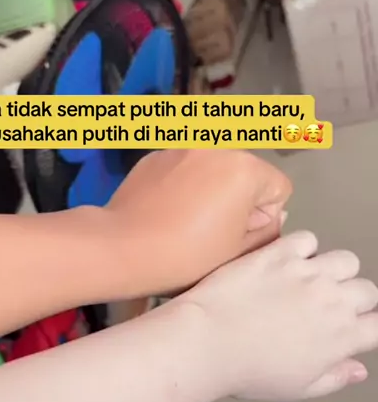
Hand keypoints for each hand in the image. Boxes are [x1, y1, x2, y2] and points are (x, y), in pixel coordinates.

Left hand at [105, 150, 291, 296]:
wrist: (123, 247)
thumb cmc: (187, 254)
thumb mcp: (238, 252)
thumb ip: (266, 232)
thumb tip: (266, 217)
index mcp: (246, 168)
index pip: (278, 189)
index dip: (263, 218)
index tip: (234, 236)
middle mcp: (217, 147)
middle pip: (245, 174)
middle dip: (237, 199)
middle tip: (210, 231)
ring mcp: (181, 147)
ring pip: (212, 170)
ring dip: (209, 189)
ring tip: (184, 221)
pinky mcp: (154, 155)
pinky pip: (182, 169)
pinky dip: (181, 185)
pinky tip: (164, 210)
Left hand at [182, 231, 377, 399]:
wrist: (209, 342)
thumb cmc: (248, 371)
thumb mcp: (298, 388)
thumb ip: (334, 377)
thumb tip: (358, 371)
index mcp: (341, 337)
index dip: (369, 326)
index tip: (358, 328)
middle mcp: (332, 301)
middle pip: (366, 290)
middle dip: (355, 299)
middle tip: (331, 307)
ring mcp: (307, 273)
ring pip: (346, 260)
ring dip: (335, 270)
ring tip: (314, 281)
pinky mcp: (280, 253)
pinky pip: (308, 239)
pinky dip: (304, 248)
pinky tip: (289, 261)